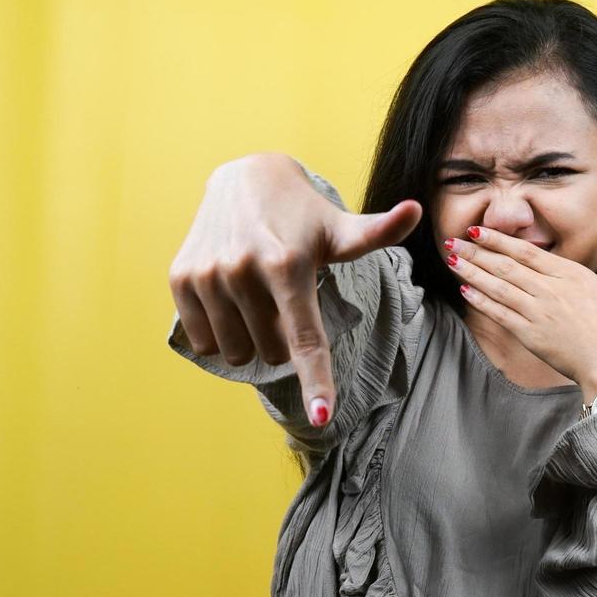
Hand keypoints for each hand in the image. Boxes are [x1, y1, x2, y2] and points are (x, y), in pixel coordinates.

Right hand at [167, 153, 422, 425]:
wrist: (243, 179)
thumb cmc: (303, 216)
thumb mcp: (340, 228)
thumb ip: (377, 232)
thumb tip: (416, 210)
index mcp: (288, 264)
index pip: (305, 338)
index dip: (316, 381)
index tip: (322, 417)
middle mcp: (243, 270)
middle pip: (272, 352)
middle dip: (280, 338)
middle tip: (282, 300)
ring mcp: (208, 275)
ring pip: (237, 353)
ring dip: (250, 339)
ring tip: (256, 299)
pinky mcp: (181, 278)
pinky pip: (203, 341)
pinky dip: (220, 333)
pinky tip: (228, 298)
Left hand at [443, 222, 596, 399]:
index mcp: (572, 275)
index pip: (526, 252)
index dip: (498, 240)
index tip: (477, 229)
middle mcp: (551, 290)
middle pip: (506, 266)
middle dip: (477, 252)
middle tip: (452, 241)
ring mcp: (539, 313)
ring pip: (498, 287)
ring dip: (473, 272)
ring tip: (452, 260)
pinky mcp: (531, 336)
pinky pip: (500, 315)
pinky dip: (481, 301)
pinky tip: (465, 290)